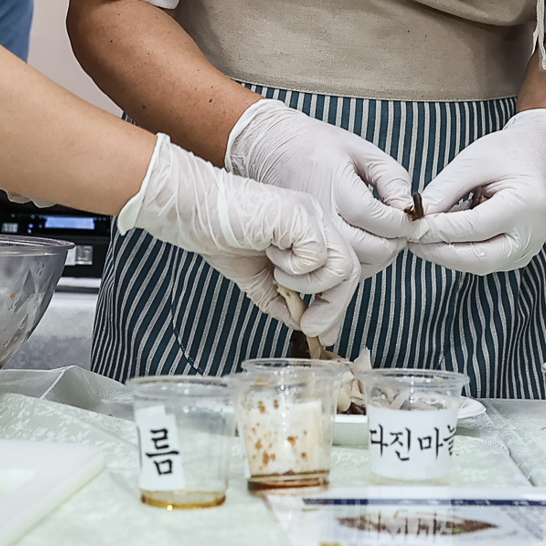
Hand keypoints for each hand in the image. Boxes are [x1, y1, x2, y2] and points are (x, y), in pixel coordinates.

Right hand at [116, 133, 361, 339]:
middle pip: (350, 271)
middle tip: (310, 328)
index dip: (336, 306)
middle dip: (333, 308)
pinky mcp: (301, 214)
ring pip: (343, 265)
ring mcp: (311, 216)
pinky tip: (270, 255)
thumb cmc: (220, 235)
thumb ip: (281, 301)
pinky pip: (318, 256)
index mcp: (309, 234)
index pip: (341, 273)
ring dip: (309, 285)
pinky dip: (294, 268)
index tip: (321, 333)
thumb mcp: (257, 278)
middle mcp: (316, 222)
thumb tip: (302, 325)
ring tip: (278, 276)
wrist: (194, 213)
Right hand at [226, 98, 415, 276]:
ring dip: (379, 257)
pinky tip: (365, 243)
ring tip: (384, 236)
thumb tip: (408, 207)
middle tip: (401, 230)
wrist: (270, 149)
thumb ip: (391, 177)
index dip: (401, 223)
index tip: (410, 217)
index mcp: (335, 186)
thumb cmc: (317, 145)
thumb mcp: (361, 149)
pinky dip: (359, 263)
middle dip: (394, 244)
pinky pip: (337, 269)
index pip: (376, 219)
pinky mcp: (303, 246)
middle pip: (369, 250)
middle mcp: (320, 216)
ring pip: (355, 266)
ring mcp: (309, 234)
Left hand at [410, 109, 545, 274]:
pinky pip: (483, 260)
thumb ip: (445, 190)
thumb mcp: (472, 161)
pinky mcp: (517, 256)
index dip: (439, 230)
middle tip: (411, 240)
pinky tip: (442, 236)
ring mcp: (527, 250)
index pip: (475, 228)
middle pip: (479, 259)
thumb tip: (417, 218)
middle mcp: (532, 235)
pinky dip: (459, 251)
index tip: (411, 226)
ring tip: (422, 236)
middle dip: (440, 253)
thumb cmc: (505, 154)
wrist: (536, 159)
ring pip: (479, 264)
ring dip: (447, 254)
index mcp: (526, 205)